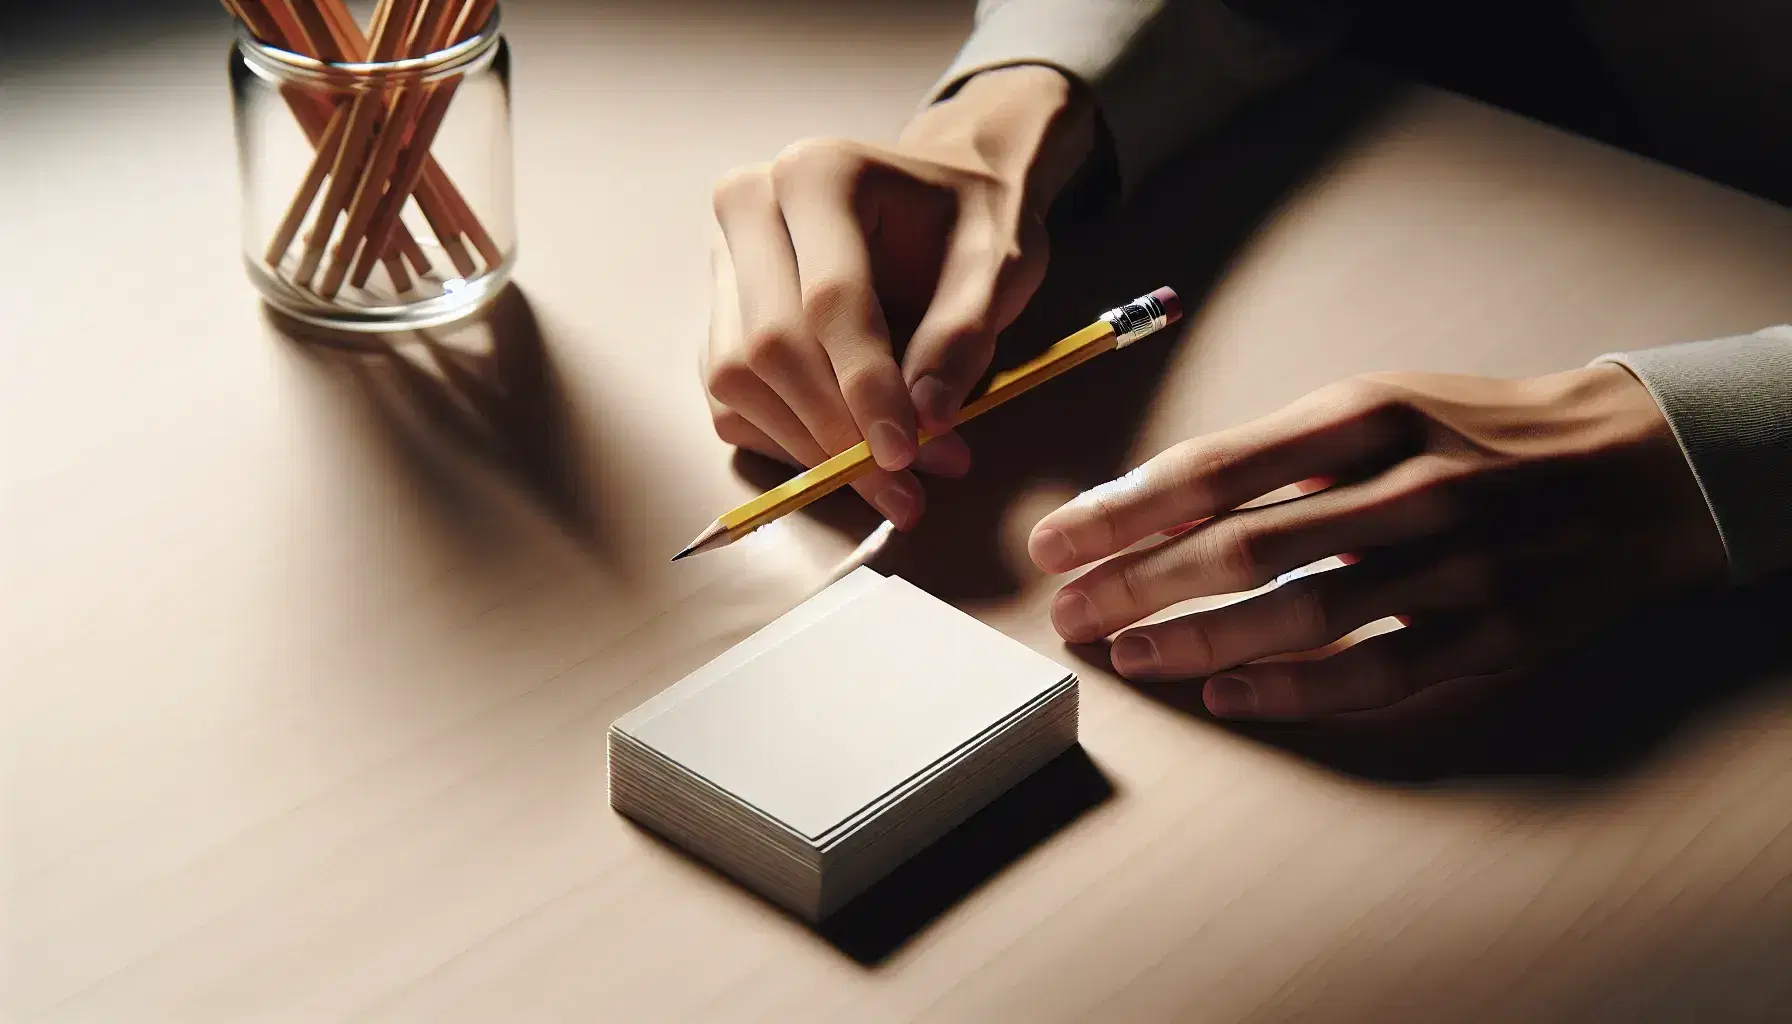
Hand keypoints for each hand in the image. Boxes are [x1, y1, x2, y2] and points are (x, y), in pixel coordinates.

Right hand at [701, 66, 1091, 526]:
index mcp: (817, 174)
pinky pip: (731, 402)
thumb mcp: (996, 266)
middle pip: (769, 346)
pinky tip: (847, 456)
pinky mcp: (718, 316)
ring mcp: (723, 263)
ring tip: (892, 482)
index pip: (828, 300)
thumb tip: (927, 422)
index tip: (906, 454)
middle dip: (836, 432)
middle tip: (905, 489)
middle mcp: (750, 208)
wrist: (937, 202)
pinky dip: (787, 445)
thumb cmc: (967, 224)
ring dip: (809, 450)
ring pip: (736, 381)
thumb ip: (963, 338)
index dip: (866, 387)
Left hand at [1028, 366, 1727, 717]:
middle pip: (1241, 546)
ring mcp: (1456, 566)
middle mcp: (1408, 486)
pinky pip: (1378, 674)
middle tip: (1068, 612)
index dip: (1122, 511)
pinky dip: (1294, 690)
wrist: (1636, 465)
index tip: (1053, 542)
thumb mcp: (1380, 403)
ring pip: (1300, 614)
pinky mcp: (1496, 635)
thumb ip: (1273, 452)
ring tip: (1127, 654)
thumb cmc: (1477, 431)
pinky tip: (1226, 695)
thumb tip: (1146, 497)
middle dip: (1135, 584)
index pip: (1213, 468)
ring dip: (1197, 638)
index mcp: (1368, 414)